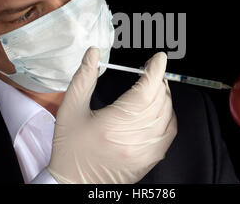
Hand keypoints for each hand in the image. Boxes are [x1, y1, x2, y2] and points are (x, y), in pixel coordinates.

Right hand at [47, 47, 176, 182]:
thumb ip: (84, 78)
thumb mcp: (70, 109)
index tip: (158, 59)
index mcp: (112, 125)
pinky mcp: (150, 160)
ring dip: (163, 96)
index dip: (155, 71)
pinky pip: (169, 131)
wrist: (74, 184)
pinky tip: (158, 108)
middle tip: (150, 70)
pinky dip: (168, 115)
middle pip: (159, 100)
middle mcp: (133, 139)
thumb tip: (93, 54)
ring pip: (167, 114)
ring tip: (152, 87)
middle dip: (158, 80)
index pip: (144, 91)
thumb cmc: (70, 149)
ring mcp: (144, 151)